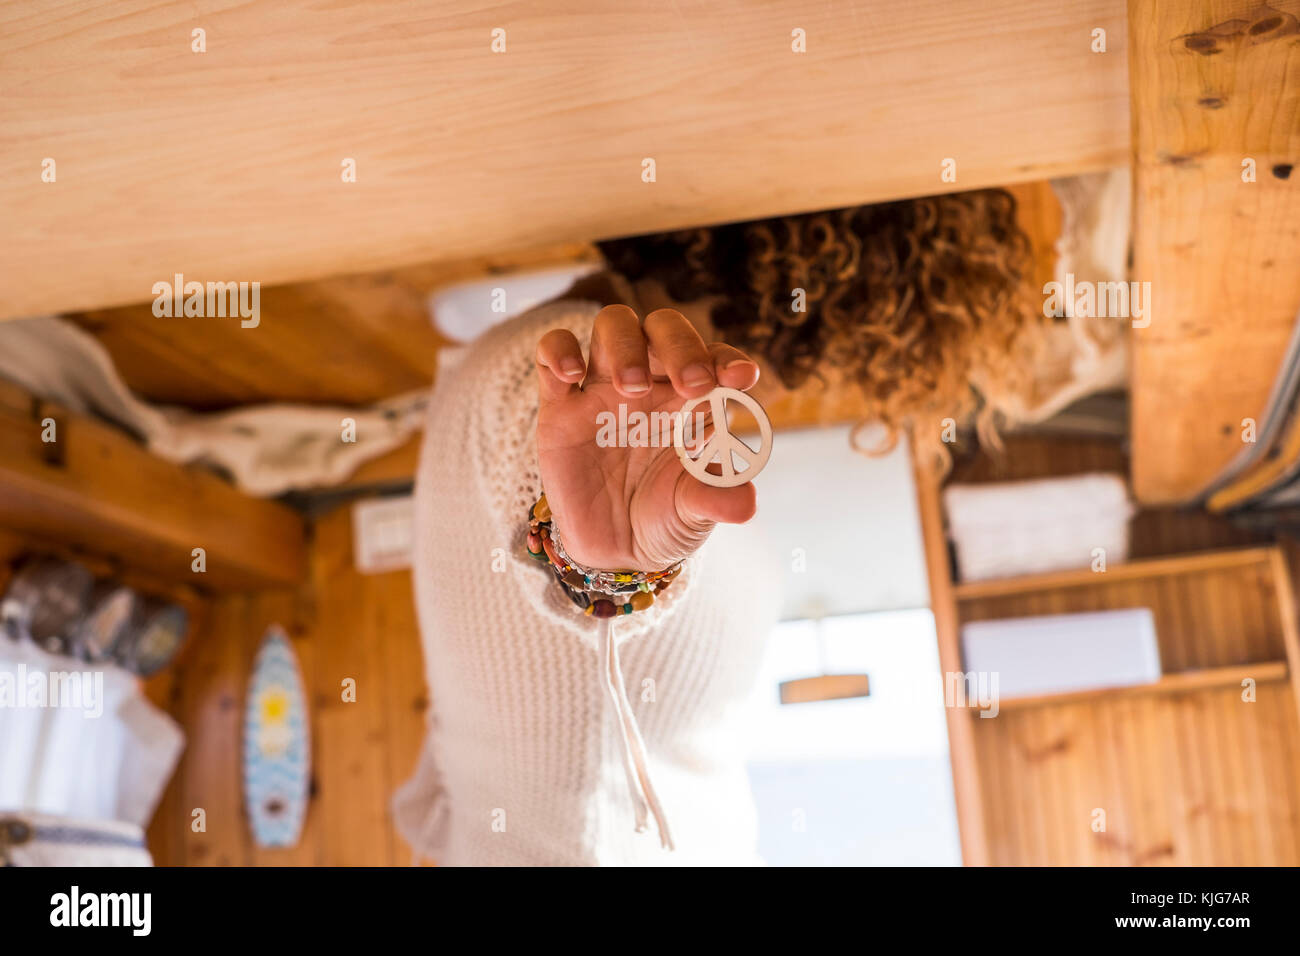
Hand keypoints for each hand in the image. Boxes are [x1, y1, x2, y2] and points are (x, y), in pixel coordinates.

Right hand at [535, 304, 761, 571]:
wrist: (612, 549)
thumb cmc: (664, 518)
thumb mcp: (693, 513)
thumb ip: (716, 500)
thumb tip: (746, 503)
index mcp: (692, 401)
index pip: (714, 359)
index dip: (727, 359)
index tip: (741, 377)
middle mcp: (652, 384)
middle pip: (663, 328)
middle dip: (681, 345)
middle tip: (692, 383)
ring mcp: (603, 389)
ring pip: (613, 325)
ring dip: (626, 345)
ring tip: (633, 388)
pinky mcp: (560, 405)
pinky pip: (551, 354)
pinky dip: (559, 351)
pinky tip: (573, 375)